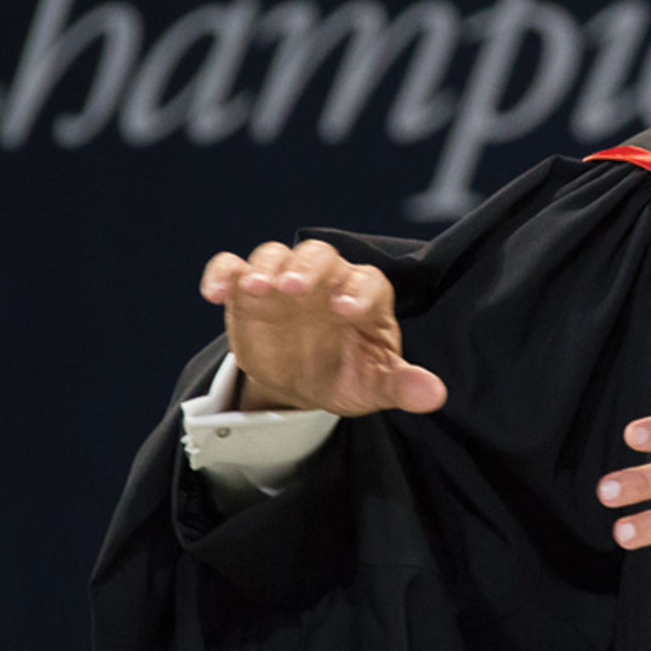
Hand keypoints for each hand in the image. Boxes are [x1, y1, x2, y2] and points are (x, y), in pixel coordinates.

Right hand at [199, 238, 446, 416]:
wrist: (303, 380)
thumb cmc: (347, 374)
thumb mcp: (374, 385)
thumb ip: (402, 385)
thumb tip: (435, 396)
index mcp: (364, 297)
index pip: (368, 282)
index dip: (359, 292)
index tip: (347, 311)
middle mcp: (326, 280)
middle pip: (320, 255)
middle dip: (307, 268)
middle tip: (292, 287)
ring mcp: (284, 281)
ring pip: (276, 255)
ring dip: (265, 267)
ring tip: (255, 289)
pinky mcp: (248, 291)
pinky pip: (234, 267)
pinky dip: (223, 273)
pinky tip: (215, 293)